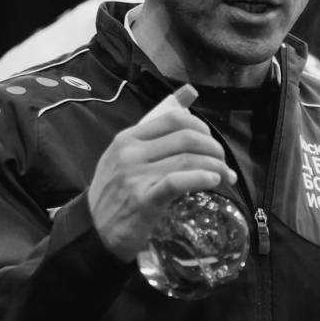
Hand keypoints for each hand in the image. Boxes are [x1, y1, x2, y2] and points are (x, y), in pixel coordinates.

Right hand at [87, 89, 236, 260]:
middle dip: (214, 148)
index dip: (201, 127)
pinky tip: (213, 181)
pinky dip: (201, 178)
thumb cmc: (116, 190)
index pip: (174, 118)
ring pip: (187, 160)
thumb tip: (190, 91)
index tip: (210, 142)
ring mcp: (135, 177)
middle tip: (223, 162)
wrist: (94, 229)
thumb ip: (158, 126)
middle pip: (186, 138)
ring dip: (215, 166)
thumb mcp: (128, 153)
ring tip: (225, 176)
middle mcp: (130, 153)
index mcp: (128, 138)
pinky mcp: (143, 200)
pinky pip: (178, 182)